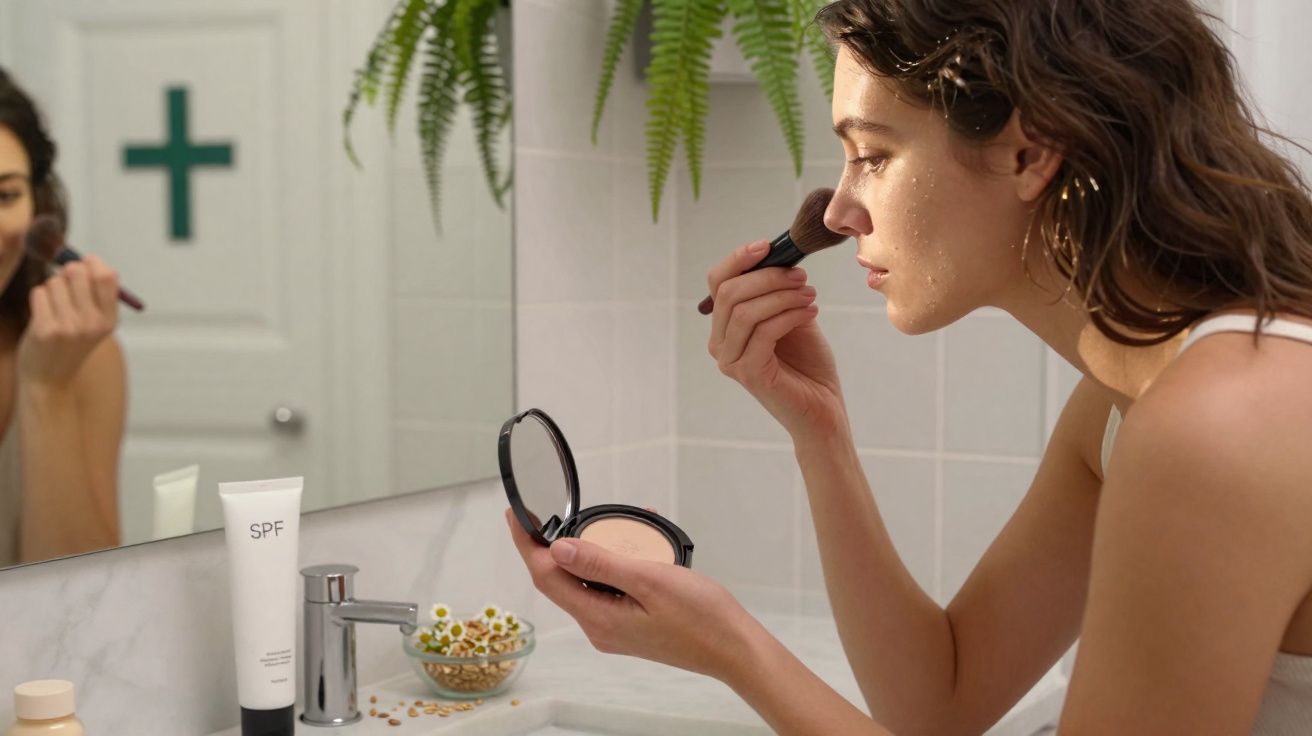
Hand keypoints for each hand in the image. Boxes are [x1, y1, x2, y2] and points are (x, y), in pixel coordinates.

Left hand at [18, 256, 119, 388]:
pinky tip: (43, 315)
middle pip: (78, 272)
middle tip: (65, 281)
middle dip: (68, 271)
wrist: (50, 380)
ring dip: (51, 288)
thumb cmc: (71, 345)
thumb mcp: (95, 325)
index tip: (86, 261)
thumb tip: (93, 262)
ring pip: (54, 282)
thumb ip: (99, 296)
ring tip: (54, 307)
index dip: (94, 262)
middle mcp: (92, 323)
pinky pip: (39, 293)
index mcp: (109, 320)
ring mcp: (68, 327)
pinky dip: (38, 299)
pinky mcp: (45, 330)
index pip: (107, 276)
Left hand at [506, 508, 764, 680]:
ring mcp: (615, 629)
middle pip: (559, 581)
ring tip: (592, 524)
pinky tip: (629, 546)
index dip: (526, 544)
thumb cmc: (702, 618)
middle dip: (548, 546)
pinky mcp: (630, 625)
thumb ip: (601, 564)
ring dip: (584, 553)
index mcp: (599, 618)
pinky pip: (606, 589)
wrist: (735, 648)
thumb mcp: (650, 581)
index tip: (515, 515)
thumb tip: (557, 549)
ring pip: (584, 584)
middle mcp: (600, 628)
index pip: (546, 577)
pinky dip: (609, 564)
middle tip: (543, 514)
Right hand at [707, 241, 845, 437]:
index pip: (717, 282)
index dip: (739, 259)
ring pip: (745, 310)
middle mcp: (719, 344)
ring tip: (810, 295)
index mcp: (724, 327)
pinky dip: (789, 314)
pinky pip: (763, 330)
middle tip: (802, 277)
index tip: (768, 246)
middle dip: (768, 276)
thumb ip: (778, 290)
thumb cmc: (808, 364)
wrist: (823, 408)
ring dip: (782, 295)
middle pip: (729, 293)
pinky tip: (810, 311)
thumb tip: (779, 254)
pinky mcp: (748, 373)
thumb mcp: (791, 315)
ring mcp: (730, 361)